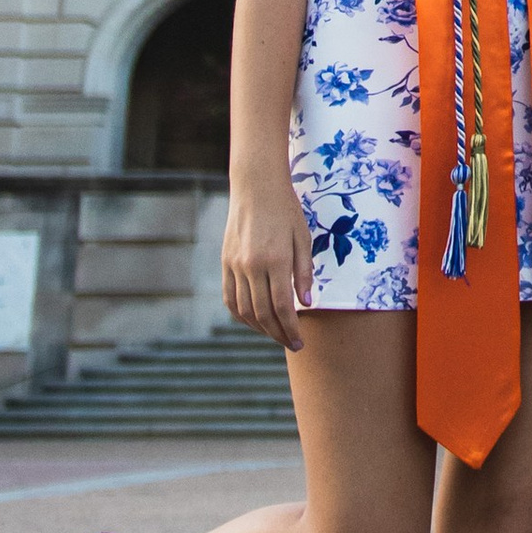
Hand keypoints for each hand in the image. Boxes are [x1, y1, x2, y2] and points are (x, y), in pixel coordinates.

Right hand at [222, 171, 316, 352]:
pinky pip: (230, 298)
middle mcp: (251, 266)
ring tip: (276, 334)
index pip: (281, 307)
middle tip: (292, 344)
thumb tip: (306, 304)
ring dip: (260, 328)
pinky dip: (241, 315)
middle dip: (278, 334)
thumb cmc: (286, 211)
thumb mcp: (303, 238)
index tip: (299, 342)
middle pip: (262, 313)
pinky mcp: (225, 263)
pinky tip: (255, 320)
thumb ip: (303, 272)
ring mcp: (234, 265)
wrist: (256, 187)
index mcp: (274, 260)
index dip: (290, 328)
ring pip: (244, 310)